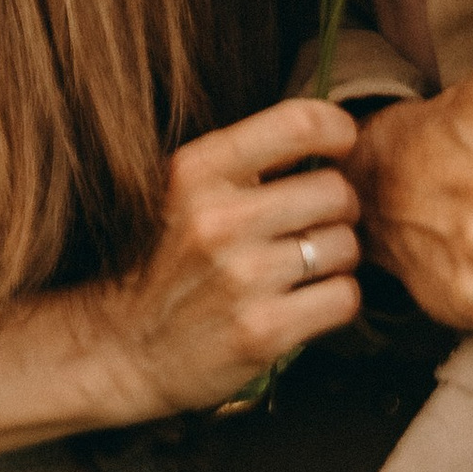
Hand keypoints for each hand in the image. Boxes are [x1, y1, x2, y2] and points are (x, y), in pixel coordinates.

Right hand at [86, 99, 362, 419]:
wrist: (126, 348)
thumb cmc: (171, 261)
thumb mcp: (188, 192)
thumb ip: (248, 159)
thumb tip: (334, 131)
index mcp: (198, 172)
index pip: (297, 123)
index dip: (337, 130)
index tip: (341, 146)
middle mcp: (219, 220)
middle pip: (336, 191)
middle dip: (338, 208)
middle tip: (314, 224)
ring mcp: (242, 278)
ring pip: (346, 245)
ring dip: (337, 257)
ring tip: (305, 266)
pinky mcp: (264, 331)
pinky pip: (345, 296)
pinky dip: (336, 299)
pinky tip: (307, 301)